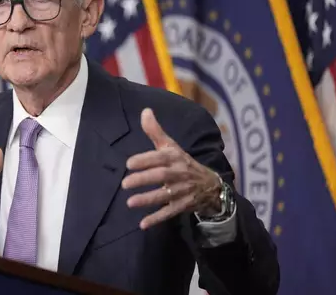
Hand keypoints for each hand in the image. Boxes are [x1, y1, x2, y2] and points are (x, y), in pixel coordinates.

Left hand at [122, 108, 221, 229]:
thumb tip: (145, 110)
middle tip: (125, 184)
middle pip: (161, 176)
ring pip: (165, 195)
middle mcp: (180, 173)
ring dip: (148, 199)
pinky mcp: (183, 205)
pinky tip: (143, 224)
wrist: (211, 185)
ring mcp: (182, 191)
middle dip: (144, 179)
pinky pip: (170, 213)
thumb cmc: (183, 162)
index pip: (160, 157)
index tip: (129, 164)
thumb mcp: (171, 146)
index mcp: (175, 157)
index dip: (145, 160)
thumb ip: (155, 131)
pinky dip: (157, 219)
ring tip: (130, 202)